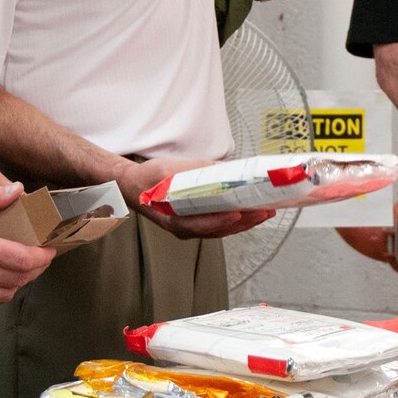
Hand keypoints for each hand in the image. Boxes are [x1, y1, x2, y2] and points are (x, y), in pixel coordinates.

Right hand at [123, 156, 273, 239]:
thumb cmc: (146, 180)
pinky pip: (219, 224)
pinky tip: (250, 211)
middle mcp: (182, 228)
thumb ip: (192, 170)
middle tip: (265, 210)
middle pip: (217, 229)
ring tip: (265, 211)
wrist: (132, 187)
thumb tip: (221, 168)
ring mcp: (190, 228)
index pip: (199, 224)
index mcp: (171, 218)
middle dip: (244, 221)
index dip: (219, 220)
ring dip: (245, 221)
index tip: (237, 213)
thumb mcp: (166, 170)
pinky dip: (236, 219)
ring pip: (222, 229)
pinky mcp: (196, 223)